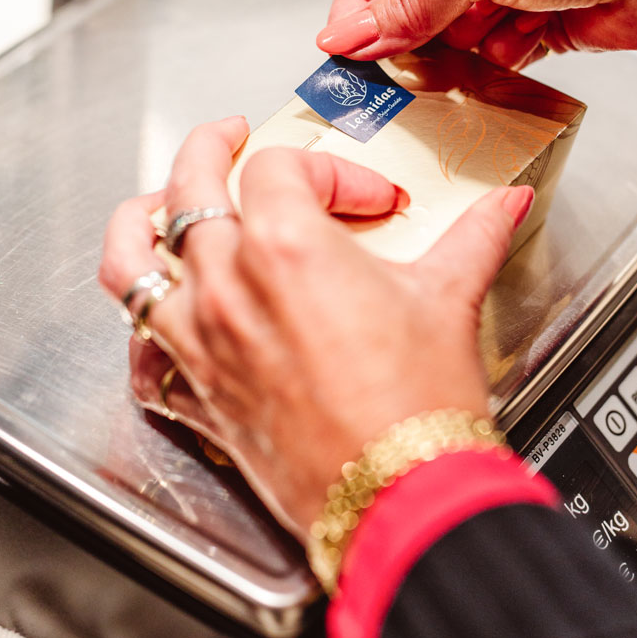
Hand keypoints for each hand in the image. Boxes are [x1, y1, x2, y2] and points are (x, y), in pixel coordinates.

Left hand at [100, 117, 533, 538]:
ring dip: (141, 222)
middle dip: (209, 149)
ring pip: (133, 262)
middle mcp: (230, 285)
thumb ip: (474, 237)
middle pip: (187, 186)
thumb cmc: (420, 408)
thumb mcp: (450, 301)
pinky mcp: (199, 393)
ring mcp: (203, 340)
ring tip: (158, 204)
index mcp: (287, 247)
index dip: (331, 170)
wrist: (403, 499)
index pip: (280, 167)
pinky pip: (143, 348)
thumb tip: (504, 205)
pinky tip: (163, 314)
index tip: (370, 200)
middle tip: (229, 138)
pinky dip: (143, 323)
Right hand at [316, 0, 636, 69]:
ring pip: (455, 29)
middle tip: (384, 68)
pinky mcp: (542, 20)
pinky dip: (491, 63)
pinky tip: (495, 64)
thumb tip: (351, 32)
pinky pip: (494, 52)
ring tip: (446, 65)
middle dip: (406, 30)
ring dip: (451, 51)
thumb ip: (411, 2)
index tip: (342, 43)